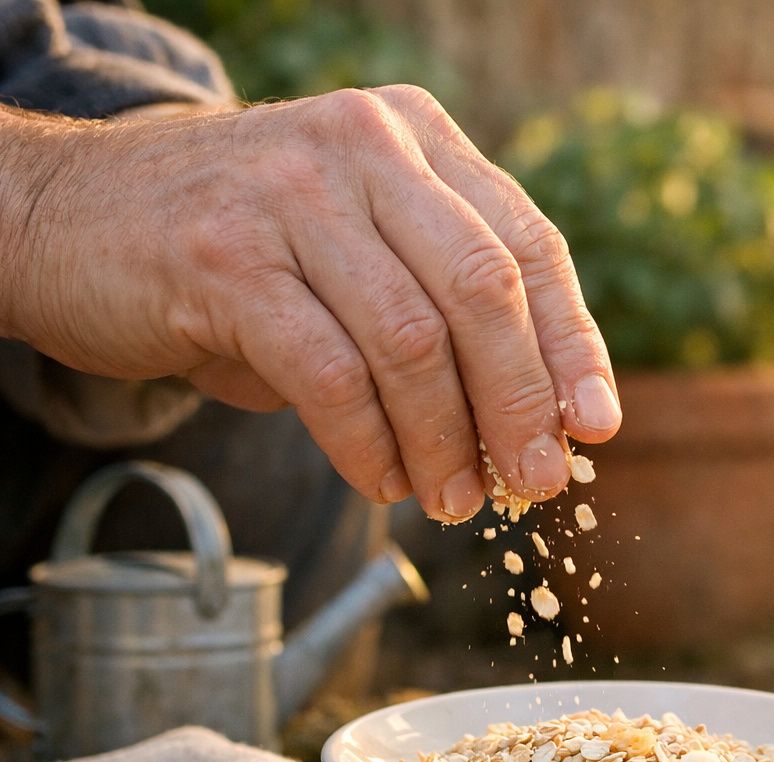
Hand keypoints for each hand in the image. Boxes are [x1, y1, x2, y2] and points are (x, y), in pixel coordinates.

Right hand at [0, 86, 619, 518]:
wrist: (65, 216)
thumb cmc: (240, 254)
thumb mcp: (356, 252)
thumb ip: (440, 312)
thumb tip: (539, 426)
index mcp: (415, 137)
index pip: (527, 245)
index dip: (573, 345)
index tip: (596, 426)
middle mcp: (362, 145)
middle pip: (484, 291)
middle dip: (520, 405)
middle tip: (536, 484)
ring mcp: (290, 192)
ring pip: (412, 341)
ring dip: (444, 442)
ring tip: (453, 500)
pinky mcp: (222, 256)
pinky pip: (331, 375)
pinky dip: (368, 445)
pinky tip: (382, 481)